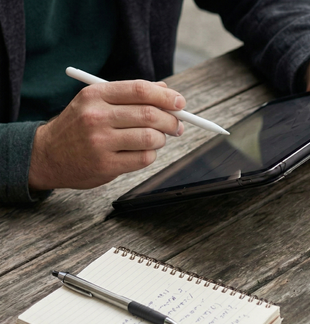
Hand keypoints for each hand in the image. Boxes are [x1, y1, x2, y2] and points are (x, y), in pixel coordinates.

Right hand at [28, 80, 185, 189]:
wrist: (46, 155)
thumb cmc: (79, 126)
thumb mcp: (96, 102)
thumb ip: (130, 95)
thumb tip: (167, 91)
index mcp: (95, 95)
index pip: (140, 90)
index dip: (166, 97)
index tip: (180, 103)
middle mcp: (96, 117)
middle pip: (150, 115)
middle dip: (171, 120)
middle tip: (177, 125)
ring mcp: (100, 142)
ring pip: (151, 138)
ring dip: (161, 139)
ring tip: (157, 139)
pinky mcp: (105, 165)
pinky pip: (144, 158)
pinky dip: (150, 155)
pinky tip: (142, 152)